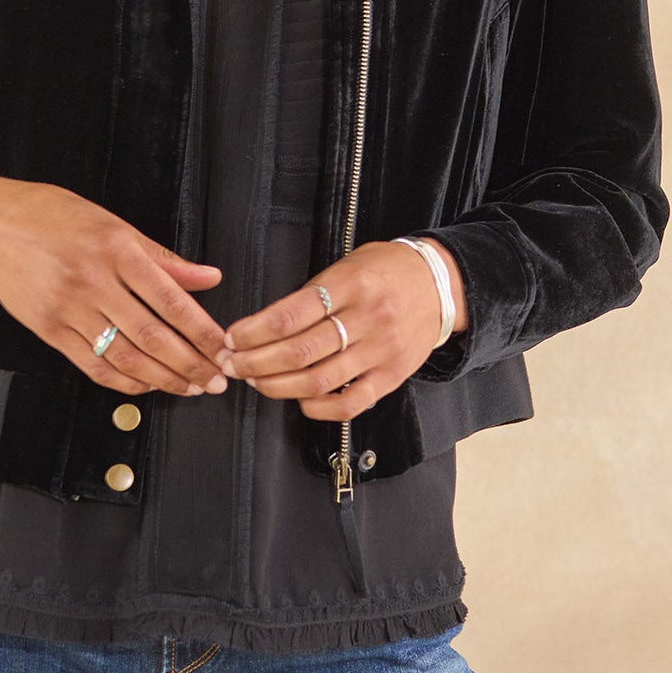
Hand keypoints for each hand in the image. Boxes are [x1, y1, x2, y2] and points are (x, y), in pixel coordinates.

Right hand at [0, 176, 230, 397]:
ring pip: (124, 357)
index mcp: (116, 249)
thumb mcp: (113, 223)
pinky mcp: (49, 331)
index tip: (224, 347)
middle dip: (190, 364)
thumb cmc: (54, 216)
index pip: (170, 299)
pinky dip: (124, 382)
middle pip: (151, 335)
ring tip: (189, 388)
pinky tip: (146, 385)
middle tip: (215, 380)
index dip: (202, 330)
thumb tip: (208, 278)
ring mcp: (68, 310)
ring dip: (163, 379)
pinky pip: (93, 367)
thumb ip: (162, 257)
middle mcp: (93, 282)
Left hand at [219, 238, 467, 420]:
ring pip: (319, 381)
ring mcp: (381, 351)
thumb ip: (312, 293)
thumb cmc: (386, 270)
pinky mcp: (392, 376)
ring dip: (278, 386)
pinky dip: (317, 407)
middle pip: (299, 351)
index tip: (231, 338)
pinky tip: (298, 399)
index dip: (253, 331)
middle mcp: (367, 318)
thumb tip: (264, 325)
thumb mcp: (347, 265)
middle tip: (232, 365)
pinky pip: (350, 403)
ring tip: (256, 381)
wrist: (440, 284)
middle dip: (255, 362)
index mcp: (351, 284)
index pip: (291, 314)